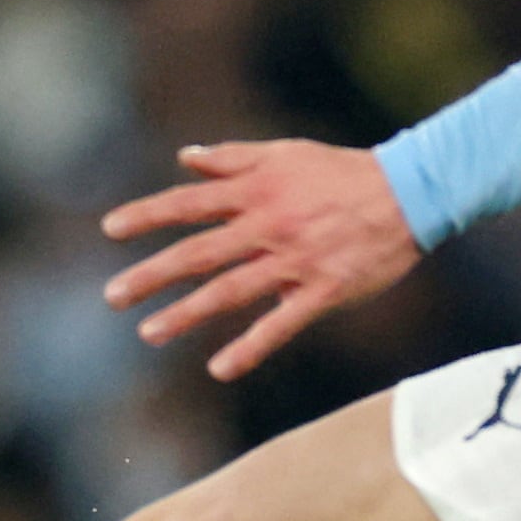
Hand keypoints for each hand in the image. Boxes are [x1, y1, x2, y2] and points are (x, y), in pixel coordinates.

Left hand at [101, 138, 421, 382]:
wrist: (412, 191)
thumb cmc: (342, 171)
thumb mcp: (285, 152)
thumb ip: (232, 157)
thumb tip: (184, 157)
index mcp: (255, 191)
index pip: (189, 203)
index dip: (147, 215)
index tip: (109, 230)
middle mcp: (267, 226)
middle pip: (198, 253)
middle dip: (152, 274)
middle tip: (112, 296)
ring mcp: (294, 261)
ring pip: (230, 290)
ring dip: (186, 313)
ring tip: (149, 332)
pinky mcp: (322, 291)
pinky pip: (280, 324)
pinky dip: (249, 347)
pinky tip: (219, 368)